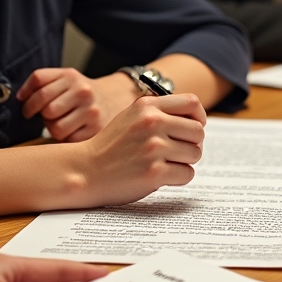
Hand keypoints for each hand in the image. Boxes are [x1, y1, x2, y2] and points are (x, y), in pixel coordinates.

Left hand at [17, 68, 139, 141]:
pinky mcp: (96, 129)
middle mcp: (83, 91)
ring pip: (54, 127)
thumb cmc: (80, 93)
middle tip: (46, 115)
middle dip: (40, 114)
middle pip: (45, 107)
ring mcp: (91, 111)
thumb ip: (42, 82)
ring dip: (52, 128)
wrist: (113, 101)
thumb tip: (20, 97)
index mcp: (71, 76)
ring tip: (60, 122)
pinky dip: (65, 138)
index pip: (38, 84)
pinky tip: (72, 130)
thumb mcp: (64, 79)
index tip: (25, 106)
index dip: (26, 97)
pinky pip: (67, 139)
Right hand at [71, 94, 206, 205]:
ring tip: (165, 163)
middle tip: (177, 152)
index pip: (192, 103)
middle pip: (198, 131)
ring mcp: (154, 148)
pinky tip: (161, 176)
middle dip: (192, 143)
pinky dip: (178, 177)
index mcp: (147, 106)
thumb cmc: (111, 146)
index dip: (198, 117)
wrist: (84, 171)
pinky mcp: (155, 172)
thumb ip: (159, 112)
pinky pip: (187, 174)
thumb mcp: (131, 117)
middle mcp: (152, 123)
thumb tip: (197, 118)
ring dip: (184, 161)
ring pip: (195, 153)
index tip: (192, 129)